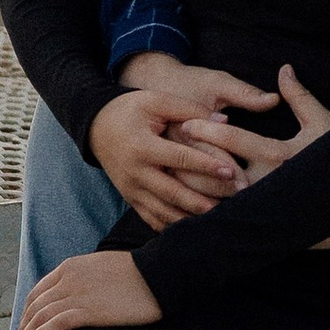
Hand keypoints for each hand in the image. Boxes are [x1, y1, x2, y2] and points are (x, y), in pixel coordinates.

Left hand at [14, 248, 161, 329]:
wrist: (158, 273)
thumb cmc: (139, 273)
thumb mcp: (104, 268)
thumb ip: (87, 278)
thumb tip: (82, 294)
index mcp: (71, 267)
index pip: (39, 291)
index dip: (28, 311)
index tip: (25, 326)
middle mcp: (68, 279)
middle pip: (35, 305)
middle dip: (22, 326)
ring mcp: (77, 294)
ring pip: (41, 316)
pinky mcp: (88, 311)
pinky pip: (54, 325)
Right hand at [87, 72, 268, 229]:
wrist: (96, 128)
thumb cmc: (130, 110)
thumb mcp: (155, 100)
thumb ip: (188, 109)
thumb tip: (223, 123)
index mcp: (142, 147)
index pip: (179, 159)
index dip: (207, 166)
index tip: (232, 171)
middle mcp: (136, 173)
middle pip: (173, 193)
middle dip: (203, 201)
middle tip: (233, 203)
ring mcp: (132, 190)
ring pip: (164, 212)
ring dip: (191, 219)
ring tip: (219, 220)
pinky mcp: (131, 200)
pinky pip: (153, 220)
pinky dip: (173, 227)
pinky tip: (195, 229)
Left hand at [181, 66, 329, 252]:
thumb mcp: (322, 122)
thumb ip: (299, 96)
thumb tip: (283, 69)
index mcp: (281, 155)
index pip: (237, 140)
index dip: (209, 131)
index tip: (187, 123)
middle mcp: (270, 183)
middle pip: (221, 173)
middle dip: (192, 163)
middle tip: (166, 153)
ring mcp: (267, 206)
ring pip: (222, 199)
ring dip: (196, 189)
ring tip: (170, 179)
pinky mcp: (267, 221)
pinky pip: (232, 217)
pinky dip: (211, 212)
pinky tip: (191, 207)